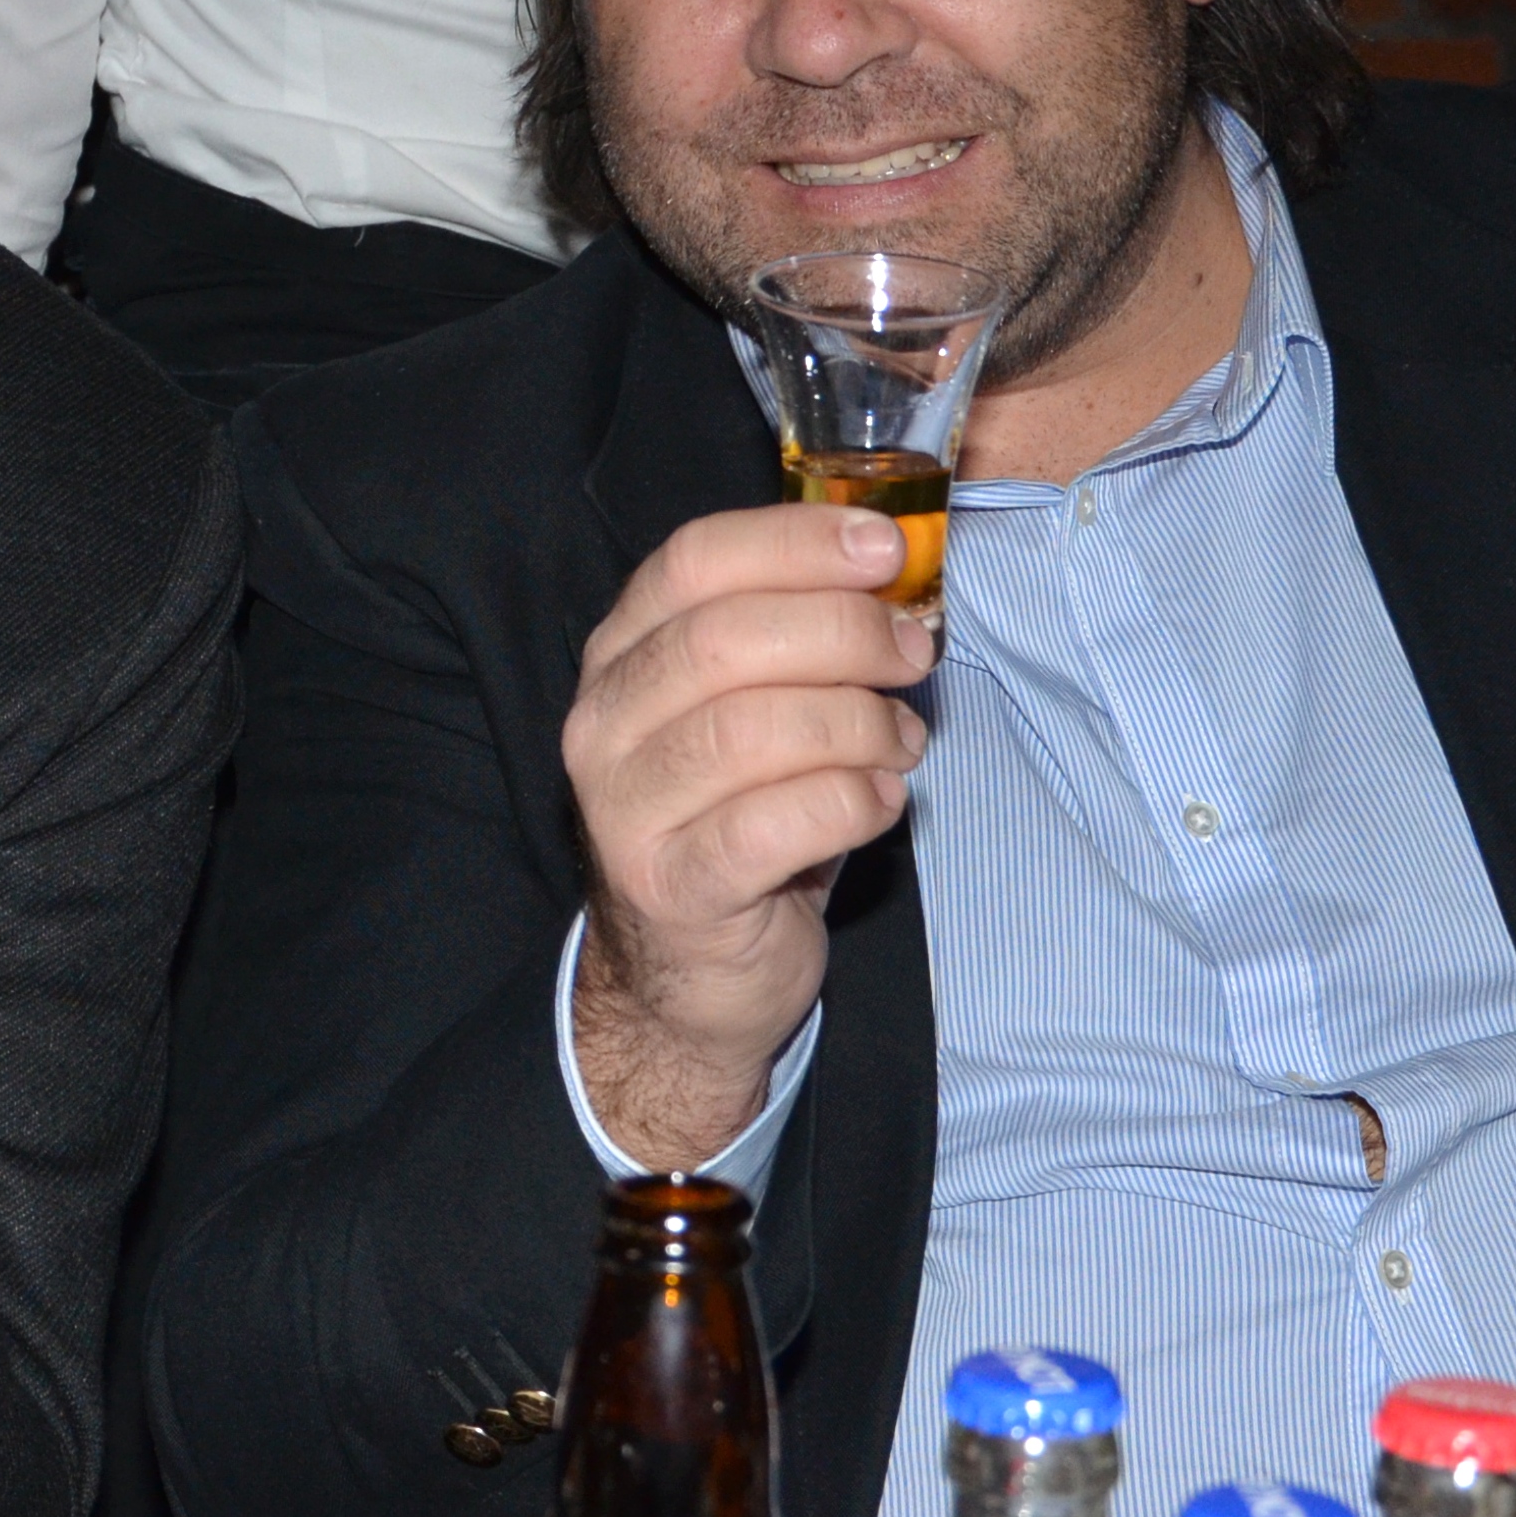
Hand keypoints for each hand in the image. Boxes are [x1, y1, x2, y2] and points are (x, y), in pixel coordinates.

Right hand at [562, 503, 934, 1167]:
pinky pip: (774, 825)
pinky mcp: (672, 889)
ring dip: (857, 725)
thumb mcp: (758, 708)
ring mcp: (625, 810)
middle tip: (911, 654)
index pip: (694, 560)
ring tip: (899, 743)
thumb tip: (896, 573)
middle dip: (843, 633)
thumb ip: (801, 635)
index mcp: (621, 655)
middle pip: (724, 639)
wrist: (694, 975)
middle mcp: (604, 724)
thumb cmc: (743, 817)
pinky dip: (851, 801)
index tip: (883, 547)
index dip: (796, 541)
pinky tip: (877, 802)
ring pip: (751, 730)